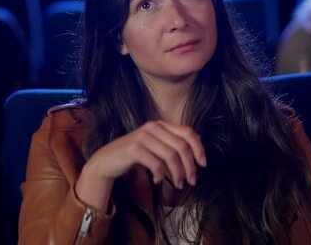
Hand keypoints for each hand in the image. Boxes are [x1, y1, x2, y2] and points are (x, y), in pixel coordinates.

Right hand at [76, 120, 206, 211]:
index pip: (188, 132)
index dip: (199, 148)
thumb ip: (172, 143)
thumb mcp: (155, 145)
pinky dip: (161, 175)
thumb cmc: (135, 155)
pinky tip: (159, 180)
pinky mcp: (134, 149)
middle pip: (182, 146)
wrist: (107, 160)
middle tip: (192, 181)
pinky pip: (156, 164)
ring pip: (171, 156)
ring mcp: (143, 136)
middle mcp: (153, 127)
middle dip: (190, 166)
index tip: (203, 164)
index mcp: (160, 124)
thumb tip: (197, 147)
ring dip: (178, 174)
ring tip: (178, 185)